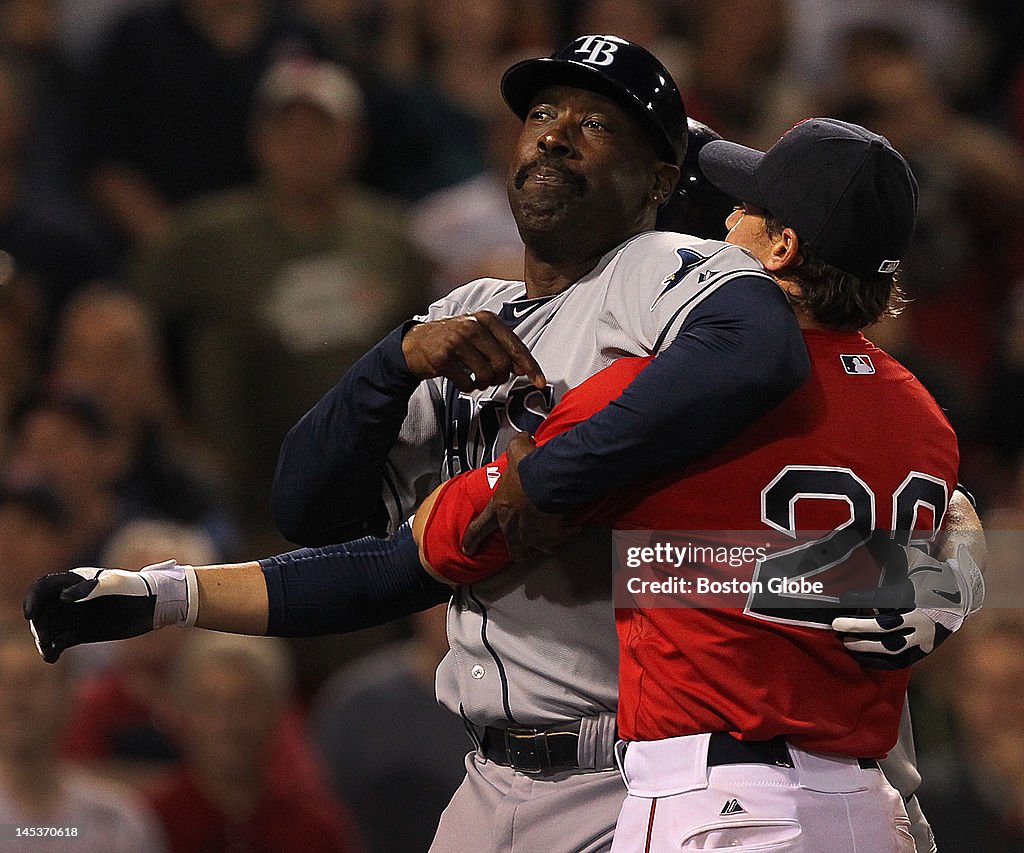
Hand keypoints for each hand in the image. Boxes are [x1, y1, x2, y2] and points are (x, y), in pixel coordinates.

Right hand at [23, 560, 195, 662]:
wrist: (153, 605)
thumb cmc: (135, 588)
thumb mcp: (114, 584)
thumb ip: (88, 589)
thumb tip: (64, 598)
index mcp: (74, 581)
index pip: (43, 588)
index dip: (32, 599)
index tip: (30, 615)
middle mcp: (69, 599)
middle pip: (42, 611)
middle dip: (38, 624)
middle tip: (45, 638)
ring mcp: (74, 616)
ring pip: (47, 628)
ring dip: (42, 640)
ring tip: (49, 650)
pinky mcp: (80, 633)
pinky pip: (59, 642)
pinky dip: (52, 650)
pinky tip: (52, 657)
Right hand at [402, 311, 545, 392]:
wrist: (416, 343)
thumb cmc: (454, 341)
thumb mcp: (479, 335)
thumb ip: (502, 347)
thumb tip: (524, 368)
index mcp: (486, 319)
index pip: (515, 346)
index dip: (530, 366)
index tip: (539, 382)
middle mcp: (472, 327)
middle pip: (503, 363)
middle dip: (501, 377)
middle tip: (492, 378)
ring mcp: (456, 341)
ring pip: (486, 374)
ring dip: (484, 383)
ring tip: (476, 379)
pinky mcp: (442, 357)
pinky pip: (467, 383)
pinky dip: (468, 387)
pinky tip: (463, 380)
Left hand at [462, 432, 579, 559]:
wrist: (547, 479)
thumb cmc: (528, 467)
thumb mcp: (517, 450)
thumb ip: (517, 446)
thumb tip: (524, 438)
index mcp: (500, 507)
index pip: (479, 527)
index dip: (471, 539)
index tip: (467, 549)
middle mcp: (513, 525)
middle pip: (512, 547)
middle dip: (517, 551)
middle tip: (522, 552)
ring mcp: (532, 534)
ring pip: (536, 549)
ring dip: (543, 545)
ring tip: (552, 539)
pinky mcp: (551, 536)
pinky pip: (560, 540)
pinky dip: (567, 535)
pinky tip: (574, 529)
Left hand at [832, 543, 983, 669]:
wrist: (962, 594)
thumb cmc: (930, 573)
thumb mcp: (913, 560)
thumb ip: (890, 552)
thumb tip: (870, 535)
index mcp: (917, 594)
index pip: (884, 597)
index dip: (862, 597)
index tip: (842, 598)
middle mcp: (922, 618)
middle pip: (885, 627)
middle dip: (857, 627)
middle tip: (835, 625)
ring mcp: (925, 637)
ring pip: (892, 648)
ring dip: (865, 646)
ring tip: (845, 642)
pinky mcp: (926, 649)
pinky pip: (900, 661)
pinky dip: (879, 661)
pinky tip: (861, 657)